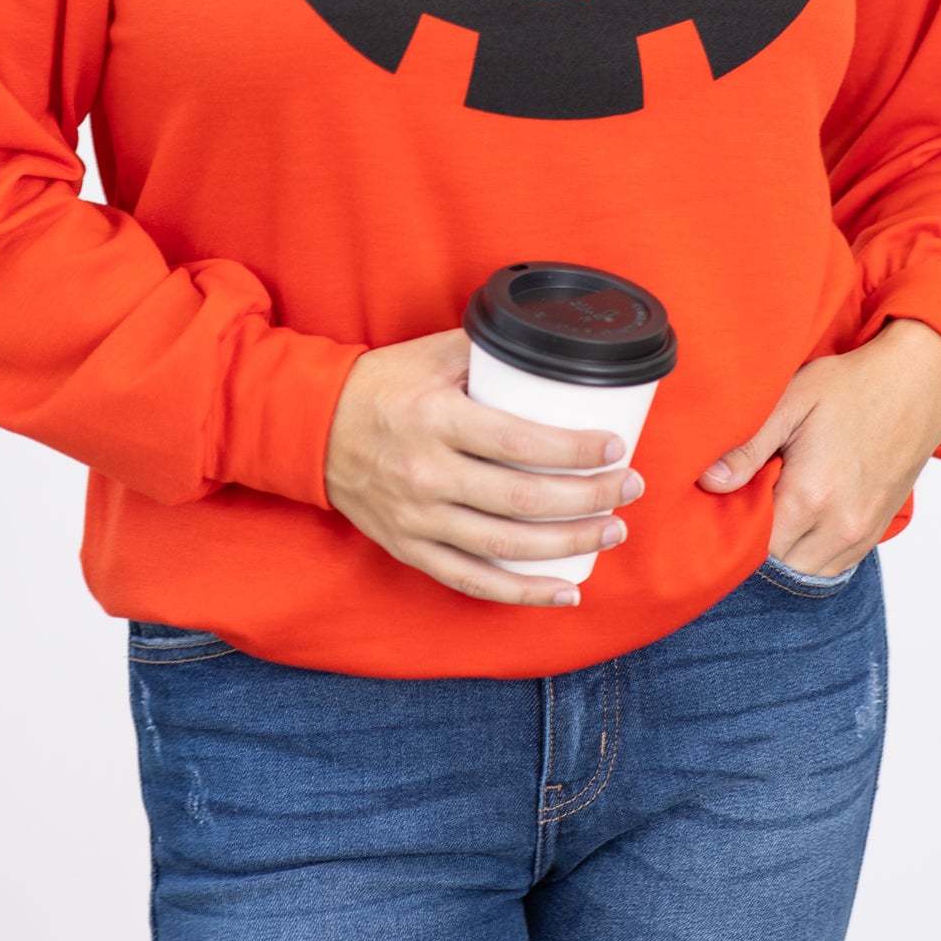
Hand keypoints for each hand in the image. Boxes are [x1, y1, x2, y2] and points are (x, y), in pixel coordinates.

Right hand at [323, 328, 645, 606]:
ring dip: (568, 544)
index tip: (615, 447)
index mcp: (436, 421)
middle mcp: (427, 475)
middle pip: (522, 500)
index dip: (574, 451)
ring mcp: (417, 519)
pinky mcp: (409, 548)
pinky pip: (471, 580)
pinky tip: (565, 591)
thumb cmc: (379, 386)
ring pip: (504, 546)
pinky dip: (521, 592)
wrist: (310, 427)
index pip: (519, 443)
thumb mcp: (429, 355)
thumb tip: (549, 348)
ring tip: (613, 531)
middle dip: (588, 498)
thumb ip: (487, 353)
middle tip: (630, 489)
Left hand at [698, 318, 940, 576]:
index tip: (726, 501)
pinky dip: (813, 551)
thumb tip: (708, 481)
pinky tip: (803, 517)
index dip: (733, 527)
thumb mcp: (792, 401)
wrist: (918, 384)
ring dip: (786, 550)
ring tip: (776, 508)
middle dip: (757, 541)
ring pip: (806, 571)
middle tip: (749, 502)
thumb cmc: (853, 385)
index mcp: (811, 495)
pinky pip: (835, 564)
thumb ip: (747, 448)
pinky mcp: (877, 531)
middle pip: (778, 564)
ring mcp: (862, 532)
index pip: (753, 545)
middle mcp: (840, 525)